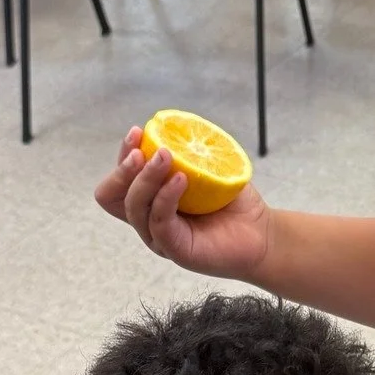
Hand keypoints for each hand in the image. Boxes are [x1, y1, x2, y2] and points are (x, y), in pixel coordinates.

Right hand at [94, 127, 273, 282]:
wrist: (262, 234)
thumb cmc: (234, 203)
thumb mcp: (208, 169)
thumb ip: (188, 152)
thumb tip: (174, 125)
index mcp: (150, 201)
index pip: (118, 181)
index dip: (121, 157)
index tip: (138, 132)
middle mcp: (148, 220)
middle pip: (111, 196)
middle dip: (122, 169)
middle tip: (142, 150)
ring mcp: (159, 237)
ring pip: (134, 207)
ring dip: (146, 177)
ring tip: (166, 156)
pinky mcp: (176, 250)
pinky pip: (159, 222)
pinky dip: (166, 197)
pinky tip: (182, 179)